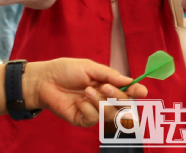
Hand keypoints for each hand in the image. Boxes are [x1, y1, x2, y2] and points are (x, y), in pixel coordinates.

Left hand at [23, 58, 147, 127]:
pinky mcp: (83, 119)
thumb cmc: (65, 70)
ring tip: (86, 91)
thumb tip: (130, 81)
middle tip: (103, 87)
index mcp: (107, 85)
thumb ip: (109, 75)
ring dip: (101, 102)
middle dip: (117, 96)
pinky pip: (94, 119)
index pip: (127, 92)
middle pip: (123, 105)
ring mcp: (94, 110)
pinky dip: (88, 108)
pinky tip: (77, 101)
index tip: (141, 91)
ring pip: (111, 114)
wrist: (44, 79)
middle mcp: (103, 99)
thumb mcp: (88, 67)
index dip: (136, 92)